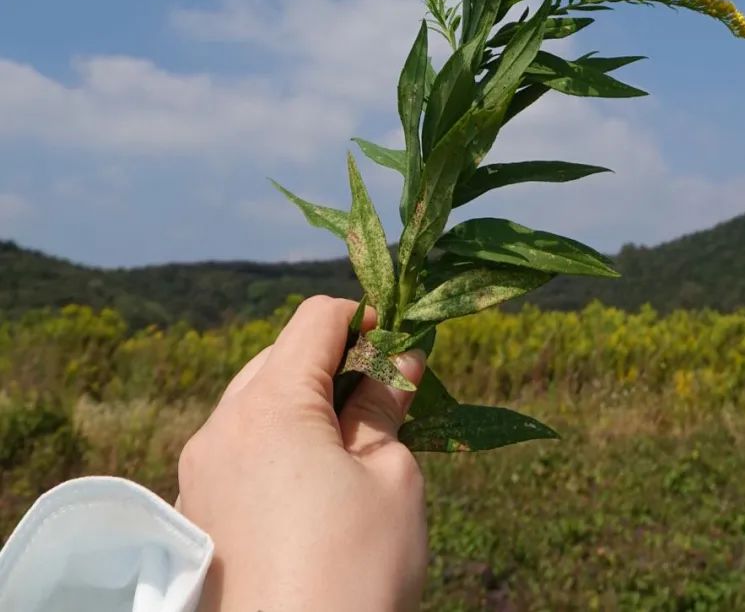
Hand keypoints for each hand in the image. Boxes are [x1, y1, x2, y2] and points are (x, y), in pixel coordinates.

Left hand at [177, 295, 427, 611]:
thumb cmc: (351, 574)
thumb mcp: (391, 479)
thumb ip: (386, 407)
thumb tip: (397, 362)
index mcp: (267, 406)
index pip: (316, 320)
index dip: (365, 320)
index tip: (400, 347)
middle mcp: (219, 429)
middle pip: (279, 360)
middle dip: (333, 366)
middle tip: (384, 403)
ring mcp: (199, 477)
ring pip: (254, 408)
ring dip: (302, 410)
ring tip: (351, 453)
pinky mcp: (194, 521)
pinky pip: (238, 456)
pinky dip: (275, 453)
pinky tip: (311, 496)